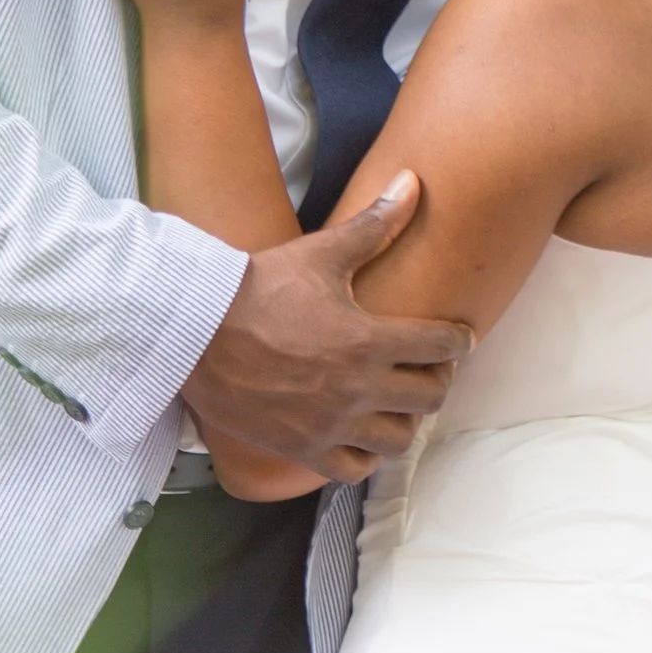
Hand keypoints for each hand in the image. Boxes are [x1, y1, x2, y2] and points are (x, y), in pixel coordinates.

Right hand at [187, 176, 468, 481]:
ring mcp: (331, 424)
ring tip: (394, 403)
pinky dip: (364, 456)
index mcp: (369, 340)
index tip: (455, 338)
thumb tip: (412, 182)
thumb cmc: (257, 290)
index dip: (456, 341)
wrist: (195, 331)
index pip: (443, 347)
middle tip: (425, 368)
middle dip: (435, 379)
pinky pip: (354, 470)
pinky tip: (359, 434)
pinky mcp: (302, 448)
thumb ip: (374, 225)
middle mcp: (357, 389)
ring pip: (399, 439)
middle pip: (430, 398)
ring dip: (404, 420)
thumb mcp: (320, 254)